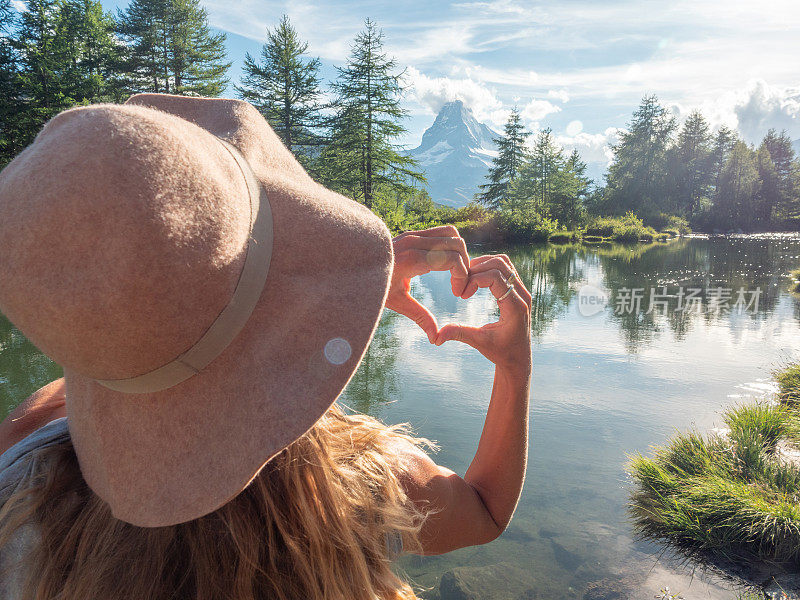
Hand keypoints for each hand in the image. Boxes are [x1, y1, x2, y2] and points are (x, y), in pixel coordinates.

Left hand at [385, 226, 469, 342]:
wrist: (355, 266)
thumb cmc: (374, 286)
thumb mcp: (397, 303)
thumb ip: (420, 317)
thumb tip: (436, 339)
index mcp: (412, 260)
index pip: (452, 259)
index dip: (462, 276)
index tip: (457, 293)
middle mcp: (414, 242)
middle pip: (457, 244)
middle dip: (465, 264)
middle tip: (458, 284)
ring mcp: (413, 234)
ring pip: (452, 233)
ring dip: (459, 252)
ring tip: (454, 272)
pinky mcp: (412, 232)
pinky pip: (441, 232)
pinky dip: (449, 245)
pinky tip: (443, 264)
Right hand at [435, 254, 531, 376]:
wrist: (518, 359)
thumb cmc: (500, 352)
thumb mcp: (479, 342)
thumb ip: (459, 334)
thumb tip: (436, 337)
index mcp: (515, 307)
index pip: (495, 277)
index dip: (474, 280)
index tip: (462, 295)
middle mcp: (522, 295)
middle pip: (500, 264)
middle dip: (477, 269)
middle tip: (462, 283)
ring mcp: (522, 290)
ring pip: (504, 262)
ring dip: (483, 264)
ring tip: (467, 278)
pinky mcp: (518, 289)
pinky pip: (505, 268)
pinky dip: (488, 267)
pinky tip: (475, 279)